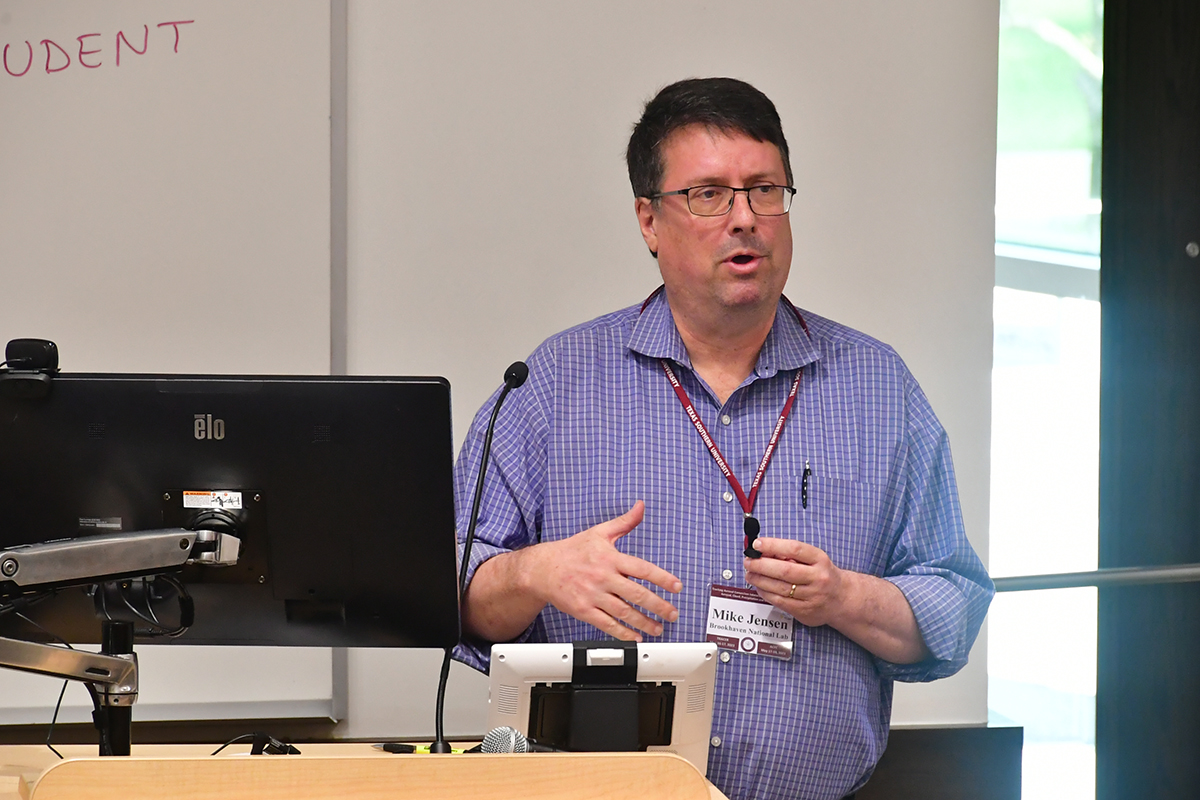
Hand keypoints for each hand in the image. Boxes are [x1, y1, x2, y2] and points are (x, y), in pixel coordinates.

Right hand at [527, 500, 681, 641]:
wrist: (542, 568)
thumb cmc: (572, 550)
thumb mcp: (599, 532)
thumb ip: (624, 522)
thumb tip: (640, 506)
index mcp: (610, 558)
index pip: (642, 569)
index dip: (662, 578)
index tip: (676, 586)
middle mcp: (603, 577)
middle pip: (637, 594)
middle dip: (658, 606)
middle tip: (673, 613)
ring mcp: (593, 595)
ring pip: (624, 612)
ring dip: (644, 622)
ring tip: (659, 628)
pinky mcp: (583, 610)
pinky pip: (607, 624)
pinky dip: (623, 633)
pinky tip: (636, 637)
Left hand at [743, 537, 845, 627]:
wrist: (842, 599)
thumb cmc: (822, 574)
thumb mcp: (813, 559)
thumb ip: (791, 554)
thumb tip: (764, 550)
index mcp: (820, 560)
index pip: (795, 549)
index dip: (774, 545)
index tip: (757, 543)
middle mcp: (818, 578)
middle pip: (785, 570)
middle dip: (761, 565)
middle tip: (748, 561)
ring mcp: (812, 597)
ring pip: (780, 588)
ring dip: (760, 580)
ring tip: (750, 574)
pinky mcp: (805, 612)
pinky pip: (780, 602)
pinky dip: (766, 593)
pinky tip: (759, 587)